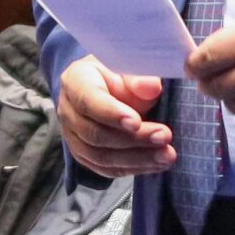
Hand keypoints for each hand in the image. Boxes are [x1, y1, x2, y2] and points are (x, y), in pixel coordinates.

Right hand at [55, 56, 173, 176]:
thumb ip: (139, 77)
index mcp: (75, 81)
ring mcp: (73, 137)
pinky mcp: (84, 156)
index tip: (137, 121)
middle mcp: (68, 112)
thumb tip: (153, 87)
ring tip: (166, 155)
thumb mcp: (127, 65)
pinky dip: (133, 168)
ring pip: (100, 157)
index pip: (89, 101)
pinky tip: (156, 164)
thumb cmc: (117, 72)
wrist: (105, 85)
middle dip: (133, 139)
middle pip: (95, 133)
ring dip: (137, 159)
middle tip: (164, 137)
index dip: (112, 114)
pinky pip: (106, 169)